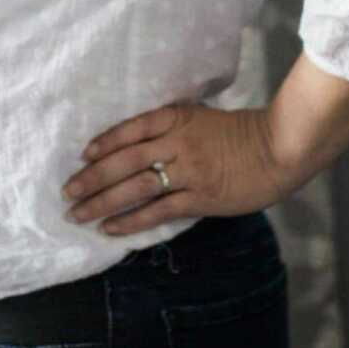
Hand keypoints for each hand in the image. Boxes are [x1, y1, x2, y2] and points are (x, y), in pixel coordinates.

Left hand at [60, 102, 290, 236]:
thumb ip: (175, 127)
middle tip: (67, 192)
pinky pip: (157, 211)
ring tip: (78, 214)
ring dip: (102, 202)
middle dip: (92, 178)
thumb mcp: (203, 118)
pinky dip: (131, 221)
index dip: (105, 142)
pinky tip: (111, 229)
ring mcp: (188, 171)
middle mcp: (177, 143)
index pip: (131, 128)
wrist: (280, 148)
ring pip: (135, 187)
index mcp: (178, 118)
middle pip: (124, 160)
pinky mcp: (199, 198)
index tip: (83, 155)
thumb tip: (142, 143)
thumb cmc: (243, 132)